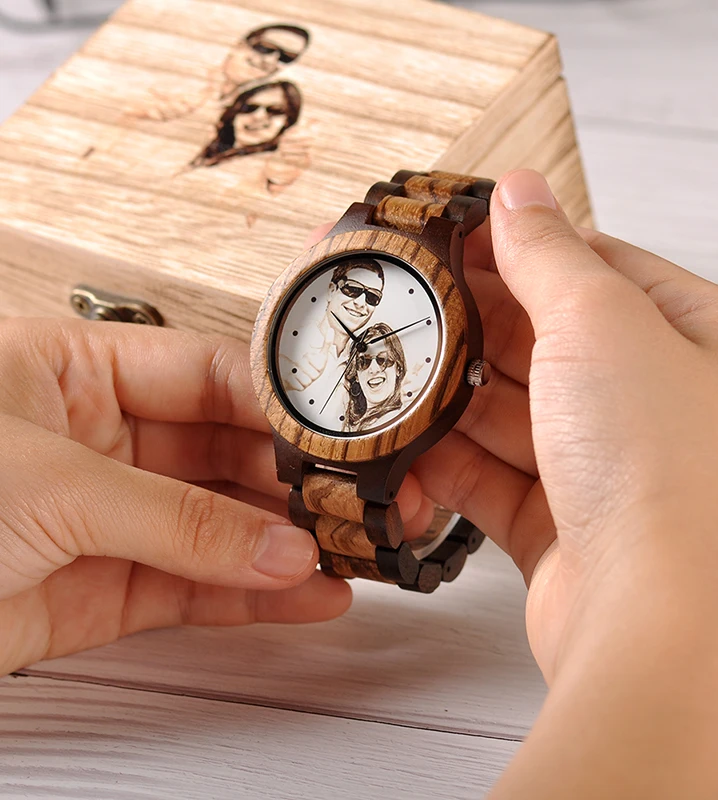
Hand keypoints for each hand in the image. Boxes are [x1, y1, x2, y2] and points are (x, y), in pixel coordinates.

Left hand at [0, 319, 431, 675]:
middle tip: (350, 503)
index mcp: (71, 372)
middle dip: (289, 482)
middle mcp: (91, 440)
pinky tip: (302, 597)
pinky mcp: (93, 593)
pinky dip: (247, 598)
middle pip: (220, 455)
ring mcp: (98, 519)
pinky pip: (189, 589)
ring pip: (213, 528)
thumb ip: (173, 517)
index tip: (334, 429)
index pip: (205, 373)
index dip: (274, 402)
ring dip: (279, 548)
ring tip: (344, 556)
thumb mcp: (47, 481)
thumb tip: (273, 546)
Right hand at [311, 169, 717, 796]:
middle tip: (413, 300)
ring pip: (518, 413)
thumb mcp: (598, 322)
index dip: (530, 247)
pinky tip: (409, 444)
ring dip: (457, 396)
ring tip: (396, 370)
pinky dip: (454, 460)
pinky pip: (500, 475)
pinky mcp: (567, 522)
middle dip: (480, 326)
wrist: (647, 619)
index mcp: (702, 340)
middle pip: (552, 343)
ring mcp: (614, 467)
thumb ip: (549, 252)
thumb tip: (517, 188)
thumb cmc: (654, 464)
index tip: (460, 235)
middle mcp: (663, 404)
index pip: (606, 268)